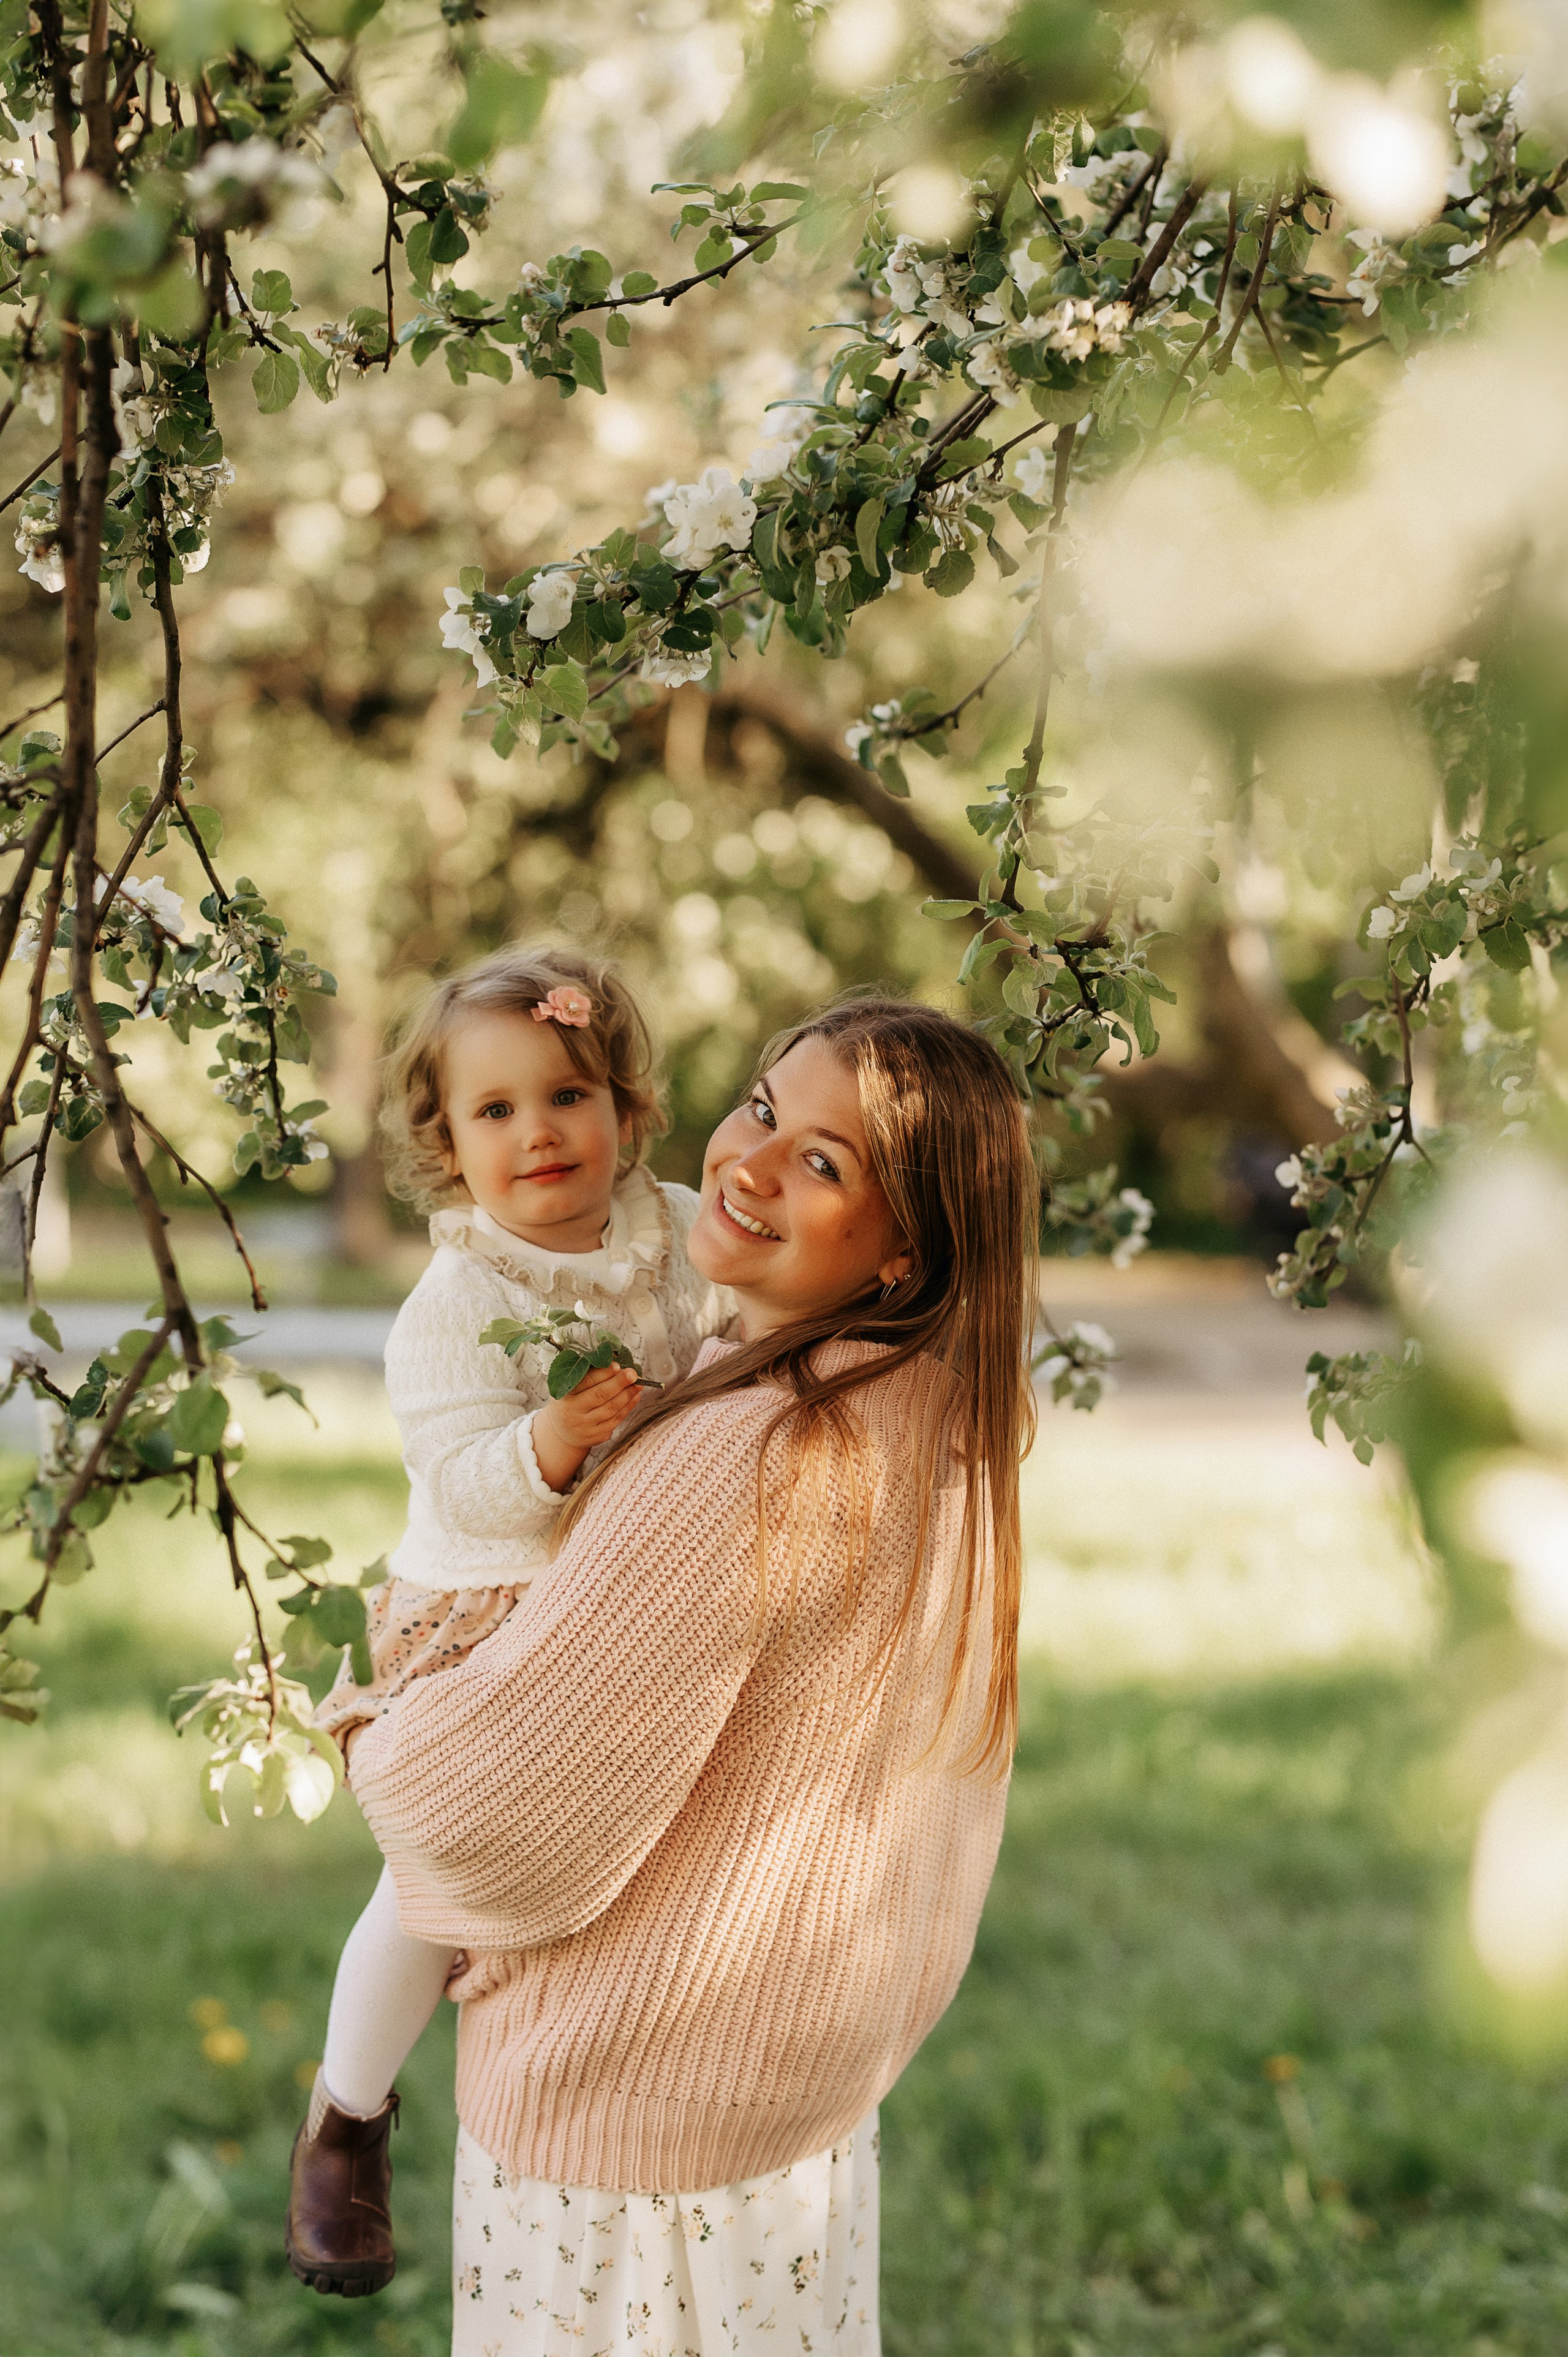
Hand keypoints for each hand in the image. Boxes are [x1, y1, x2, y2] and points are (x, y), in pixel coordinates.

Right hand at [531, 1364, 642, 1492]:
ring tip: (638, 1384)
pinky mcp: (596, 1436)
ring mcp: (584, 1426)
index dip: (603, 1373)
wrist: (563, 1432)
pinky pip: (615, 1420)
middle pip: (600, 1395)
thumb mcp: (569, 1388)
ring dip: (627, 1395)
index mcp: (564, 1395)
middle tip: (633, 1374)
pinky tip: (635, 1397)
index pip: (586, 1382)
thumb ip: (587, 1376)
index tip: (617, 1366)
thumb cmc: (569, 1402)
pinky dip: (627, 1407)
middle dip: (619, 1383)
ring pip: (611, 1408)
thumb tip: (616, 1366)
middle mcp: (572, 1412)